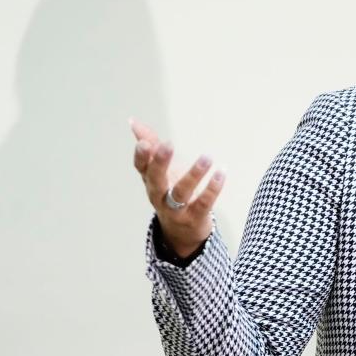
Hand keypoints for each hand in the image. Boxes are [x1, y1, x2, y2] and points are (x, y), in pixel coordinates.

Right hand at [129, 118, 224, 257]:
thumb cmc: (170, 194)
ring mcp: (176, 210)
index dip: (141, 157)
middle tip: (168, 144)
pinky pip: (204, 203)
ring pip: (181, 193)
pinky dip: (213, 188)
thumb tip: (134, 121)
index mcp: (151, 182)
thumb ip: (150, 145)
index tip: (144, 143)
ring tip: (206, 157)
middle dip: (160, 163)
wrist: (182, 234)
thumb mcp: (160, 171)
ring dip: (193, 175)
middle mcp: (160, 196)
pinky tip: (221, 173)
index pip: (141, 168)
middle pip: (156, 180)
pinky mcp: (195, 217)